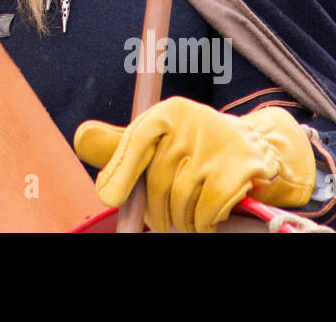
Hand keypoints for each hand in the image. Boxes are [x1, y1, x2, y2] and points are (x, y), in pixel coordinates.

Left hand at [73, 96, 314, 232]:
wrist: (255, 148)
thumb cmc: (195, 148)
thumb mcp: (160, 140)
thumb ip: (122, 146)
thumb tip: (80, 139)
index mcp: (168, 112)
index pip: (136, 140)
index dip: (120, 171)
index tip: (108, 197)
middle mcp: (192, 121)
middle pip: (158, 180)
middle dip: (156, 210)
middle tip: (160, 221)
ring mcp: (217, 144)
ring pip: (181, 199)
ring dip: (181, 219)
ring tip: (186, 219)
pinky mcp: (239, 168)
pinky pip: (207, 209)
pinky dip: (203, 222)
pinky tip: (206, 220)